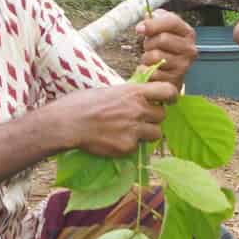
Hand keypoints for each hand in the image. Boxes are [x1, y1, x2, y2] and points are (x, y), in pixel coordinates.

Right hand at [57, 81, 176, 155]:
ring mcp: (135, 129)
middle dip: (153, 118)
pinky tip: (115, 140)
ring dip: (147, 133)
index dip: (171, 96)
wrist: (68, 123)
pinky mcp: (128, 146)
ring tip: (129, 131)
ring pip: (156, 134)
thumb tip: (139, 93)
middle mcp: (139, 110)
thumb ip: (128, 94)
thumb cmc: (82, 103)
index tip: (169, 100)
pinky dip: (130, 145)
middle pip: (162, 115)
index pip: (168, 91)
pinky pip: (138, 147)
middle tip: (139, 119)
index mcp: (134, 92)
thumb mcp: (109, 91)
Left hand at [136, 9, 195, 87]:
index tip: (138, 29)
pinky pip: (153, 72)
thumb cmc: (164, 47)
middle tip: (148, 47)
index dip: (153, 24)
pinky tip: (150, 69)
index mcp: (188, 33)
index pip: (172, 22)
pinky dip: (146, 70)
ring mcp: (184, 65)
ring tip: (150, 59)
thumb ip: (154, 20)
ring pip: (155, 56)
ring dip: (146, 57)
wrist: (171, 72)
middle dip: (149, 42)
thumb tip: (147, 15)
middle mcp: (190, 49)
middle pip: (162, 39)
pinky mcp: (175, 79)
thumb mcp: (161, 29)